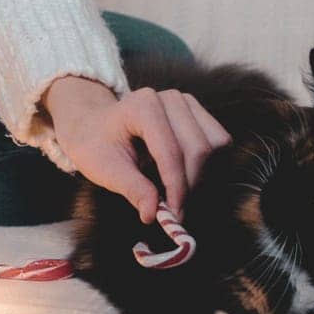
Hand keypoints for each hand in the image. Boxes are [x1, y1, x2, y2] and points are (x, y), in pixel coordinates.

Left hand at [42, 77, 231, 223]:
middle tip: (175, 212)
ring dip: (202, 174)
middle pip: (198, 149)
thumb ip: (132, 189)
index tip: (174, 215)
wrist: (95, 126)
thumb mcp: (105, 170)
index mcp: (142, 106)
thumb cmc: (97, 146)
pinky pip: (219, 141)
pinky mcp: (196, 112)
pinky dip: (209, 164)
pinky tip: (187, 176)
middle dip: (190, 185)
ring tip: (177, 192)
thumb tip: (152, 213)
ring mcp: (185, 103)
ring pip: (215, 144)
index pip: (171, 151)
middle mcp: (168, 99)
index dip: (177, 187)